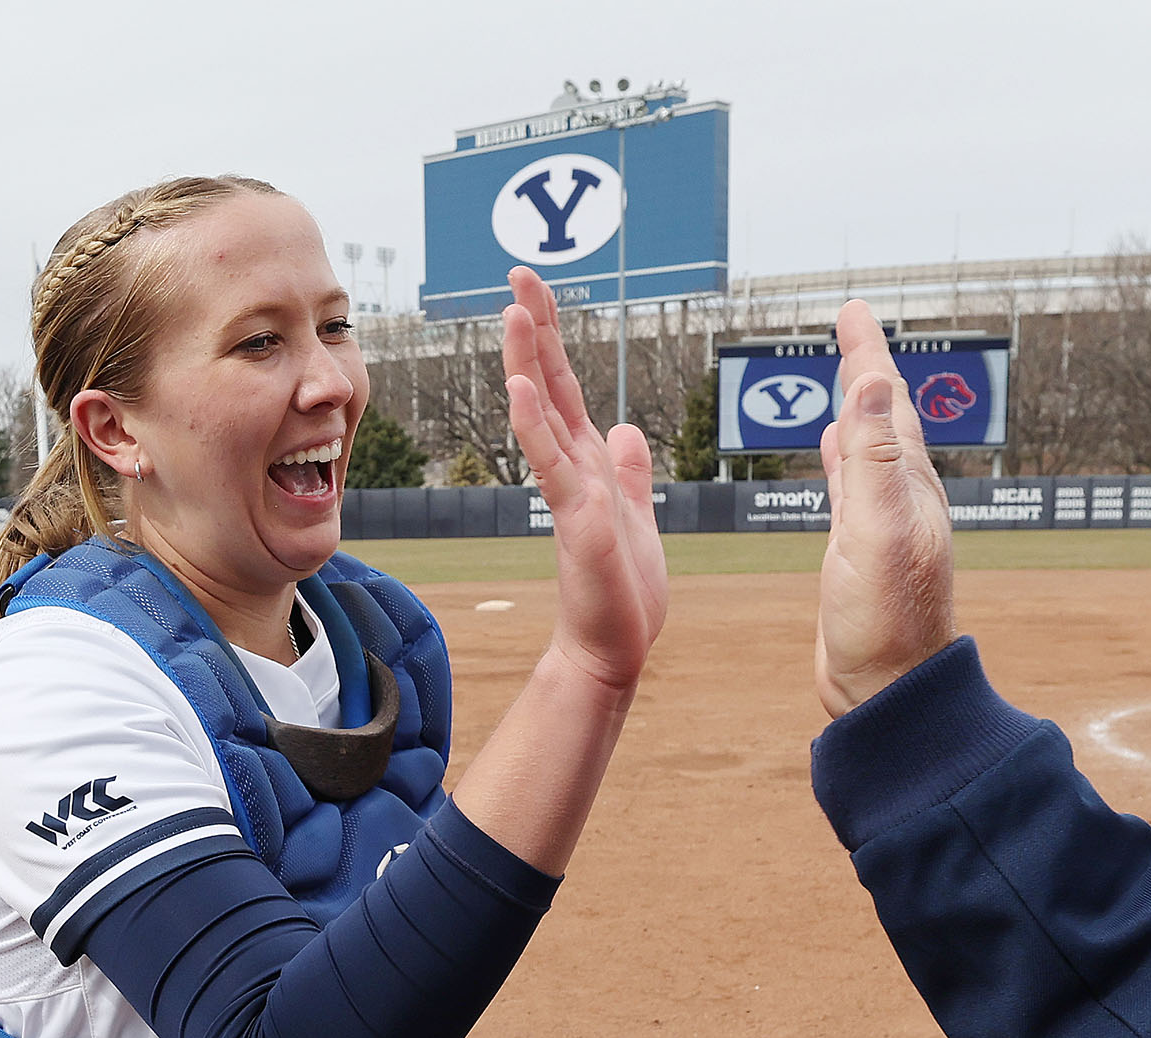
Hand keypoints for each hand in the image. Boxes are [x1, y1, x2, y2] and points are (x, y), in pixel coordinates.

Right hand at [501, 268, 666, 696]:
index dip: (552, 337)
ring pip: (543, 414)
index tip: (537, 291)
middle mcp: (572, 469)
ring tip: (514, 313)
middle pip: (549, 385)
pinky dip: (535, 424)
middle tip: (518, 276)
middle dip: (536, 329)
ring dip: (529, 362)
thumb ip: (628, 471)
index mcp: (589, 464)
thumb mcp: (636, 515)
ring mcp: (569, 491)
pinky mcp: (575, 518)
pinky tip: (522, 388)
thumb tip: (628, 430)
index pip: (565, 387)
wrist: (611, 649)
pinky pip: (551, 463)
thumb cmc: (622, 592)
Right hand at [814, 299, 956, 716]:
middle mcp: (899, 498)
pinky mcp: (857, 550)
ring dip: (854, 410)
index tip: (853, 310)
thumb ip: (875, 461)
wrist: (884, 690)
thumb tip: (875, 384)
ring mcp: (879, 524)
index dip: (868, 353)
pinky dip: (840, 457)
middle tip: (850, 329)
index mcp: (907, 486)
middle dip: (865, 368)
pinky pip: (849, 485)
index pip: (887, 402)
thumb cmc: (885, 622)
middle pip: (881, 416)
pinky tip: (832, 450)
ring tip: (844, 379)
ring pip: (866, 448)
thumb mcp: (876, 533)